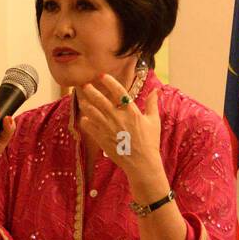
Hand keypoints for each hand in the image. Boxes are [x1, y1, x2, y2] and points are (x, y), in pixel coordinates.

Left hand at [76, 74, 165, 195]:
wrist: (141, 163)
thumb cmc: (149, 142)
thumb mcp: (154, 121)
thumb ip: (152, 104)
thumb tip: (156, 90)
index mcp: (131, 112)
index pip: (119, 92)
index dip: (109, 82)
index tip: (102, 76)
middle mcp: (118, 118)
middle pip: (101, 100)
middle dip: (91, 91)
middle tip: (85, 84)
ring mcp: (108, 129)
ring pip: (92, 112)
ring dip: (86, 104)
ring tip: (82, 99)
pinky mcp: (102, 139)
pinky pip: (90, 127)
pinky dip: (86, 121)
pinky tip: (84, 117)